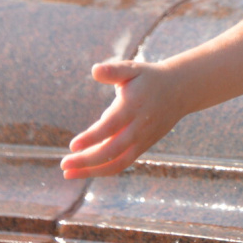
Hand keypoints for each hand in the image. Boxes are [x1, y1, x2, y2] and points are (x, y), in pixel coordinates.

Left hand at [60, 59, 187, 179]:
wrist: (179, 90)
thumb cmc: (149, 78)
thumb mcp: (132, 69)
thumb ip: (113, 71)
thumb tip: (94, 70)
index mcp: (133, 106)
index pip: (111, 126)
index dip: (92, 138)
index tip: (72, 145)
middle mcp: (139, 127)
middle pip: (112, 150)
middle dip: (87, 160)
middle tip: (63, 164)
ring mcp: (142, 140)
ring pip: (117, 162)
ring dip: (92, 171)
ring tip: (68, 173)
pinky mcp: (143, 147)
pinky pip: (122, 163)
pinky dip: (103, 170)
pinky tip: (84, 170)